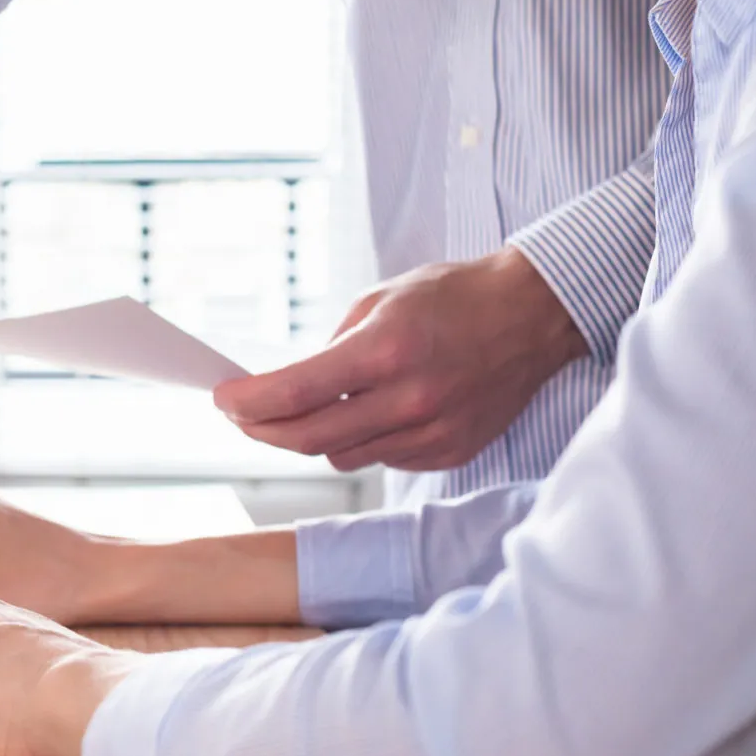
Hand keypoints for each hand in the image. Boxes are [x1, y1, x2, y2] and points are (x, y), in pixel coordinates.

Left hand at [214, 248, 588, 472]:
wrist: (533, 316)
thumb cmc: (453, 297)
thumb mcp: (378, 302)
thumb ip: (330, 350)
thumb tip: (285, 389)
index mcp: (385, 351)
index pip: (295, 394)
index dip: (247, 403)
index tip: (222, 399)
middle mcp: (409, 399)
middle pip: (308, 439)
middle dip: (262, 430)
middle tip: (242, 416)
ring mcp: (432, 432)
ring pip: (342, 455)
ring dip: (313, 436)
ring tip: (308, 408)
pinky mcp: (449, 451)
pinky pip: (382, 458)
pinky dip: (362, 440)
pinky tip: (369, 413)